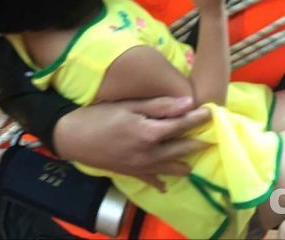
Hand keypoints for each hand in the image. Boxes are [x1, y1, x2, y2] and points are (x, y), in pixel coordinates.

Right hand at [53, 97, 210, 190]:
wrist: (73, 137)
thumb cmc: (100, 116)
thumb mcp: (129, 105)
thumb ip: (160, 105)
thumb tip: (188, 102)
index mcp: (149, 133)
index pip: (181, 125)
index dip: (197, 118)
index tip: (211, 112)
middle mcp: (149, 154)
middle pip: (181, 149)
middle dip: (197, 143)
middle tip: (211, 137)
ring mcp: (141, 167)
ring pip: (171, 168)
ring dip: (185, 163)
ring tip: (195, 157)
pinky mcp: (131, 174)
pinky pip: (152, 180)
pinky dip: (161, 181)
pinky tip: (166, 183)